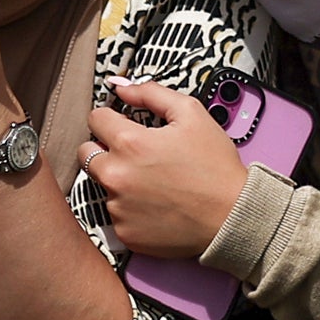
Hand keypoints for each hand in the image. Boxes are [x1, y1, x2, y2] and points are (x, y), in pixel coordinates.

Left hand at [78, 81, 250, 261]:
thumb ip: (151, 93)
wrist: (233, 216)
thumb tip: (122, 87)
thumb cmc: (215, 166)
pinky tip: (155, 205)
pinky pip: (116, 215)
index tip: (124, 125)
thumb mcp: (191, 114)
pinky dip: (130, 209)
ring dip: (119, 181)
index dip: (112, 118)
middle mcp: (116, 176)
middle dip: (105, 149)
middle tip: (136, 155)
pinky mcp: (124, 233)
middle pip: (87, 153)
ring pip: (102, 185)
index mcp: (129, 143)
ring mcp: (118, 208)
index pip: (95, 119)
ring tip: (153, 183)